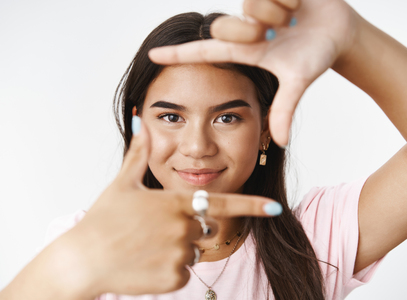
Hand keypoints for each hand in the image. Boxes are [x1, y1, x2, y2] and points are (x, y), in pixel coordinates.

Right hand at [56, 116, 279, 297]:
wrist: (83, 260)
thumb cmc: (102, 219)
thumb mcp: (123, 183)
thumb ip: (140, 154)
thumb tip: (141, 123)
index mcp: (176, 203)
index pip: (224, 204)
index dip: (252, 206)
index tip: (276, 208)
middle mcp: (183, 228)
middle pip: (203, 229)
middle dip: (187, 229)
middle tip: (154, 230)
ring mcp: (179, 255)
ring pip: (193, 252)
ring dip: (177, 250)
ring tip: (146, 246)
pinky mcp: (173, 280)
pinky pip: (183, 273)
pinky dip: (169, 270)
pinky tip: (145, 264)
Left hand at [148, 0, 357, 145]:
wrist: (339, 30)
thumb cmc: (315, 55)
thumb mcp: (297, 81)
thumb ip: (285, 108)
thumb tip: (281, 142)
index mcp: (245, 49)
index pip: (205, 51)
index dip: (180, 55)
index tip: (152, 56)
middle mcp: (244, 27)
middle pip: (223, 24)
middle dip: (252, 29)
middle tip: (275, 33)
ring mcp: (255, 6)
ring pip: (251, 4)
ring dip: (278, 13)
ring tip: (293, 19)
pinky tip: (299, 4)